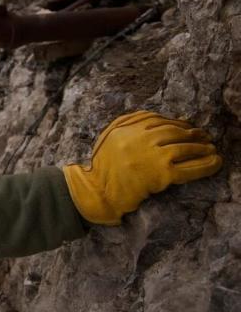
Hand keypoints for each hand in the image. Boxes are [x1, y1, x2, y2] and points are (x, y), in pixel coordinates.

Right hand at [62, 110, 221, 224]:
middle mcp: (140, 137)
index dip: (176, 122)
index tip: (186, 126)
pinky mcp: (161, 173)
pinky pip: (189, 168)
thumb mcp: (108, 138)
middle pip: (174, 131)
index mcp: (126, 127)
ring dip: (202, 147)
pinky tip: (215, 163)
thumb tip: (158, 119)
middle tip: (204, 136)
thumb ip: (128, 125)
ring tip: (212, 149)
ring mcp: (152, 155)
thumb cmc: (101, 168)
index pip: (157, 120)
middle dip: (192, 133)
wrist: (96, 191)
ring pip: (184, 147)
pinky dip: (205, 166)